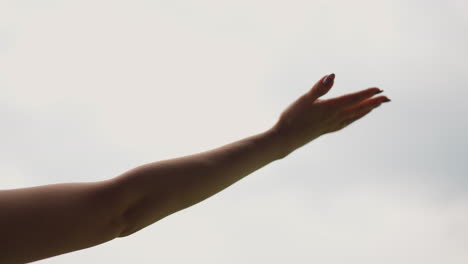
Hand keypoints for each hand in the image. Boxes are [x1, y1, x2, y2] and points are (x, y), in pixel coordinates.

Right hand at [272, 73, 389, 156]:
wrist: (285, 139)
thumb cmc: (292, 117)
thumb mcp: (304, 99)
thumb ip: (319, 88)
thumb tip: (332, 76)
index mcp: (330, 108)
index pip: (353, 99)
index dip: (367, 93)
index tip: (379, 89)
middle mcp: (334, 118)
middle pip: (358, 109)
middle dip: (373, 103)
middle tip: (387, 98)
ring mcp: (331, 125)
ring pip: (354, 117)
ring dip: (366, 110)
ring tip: (375, 106)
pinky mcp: (326, 130)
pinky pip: (346, 123)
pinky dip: (355, 118)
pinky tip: (354, 117)